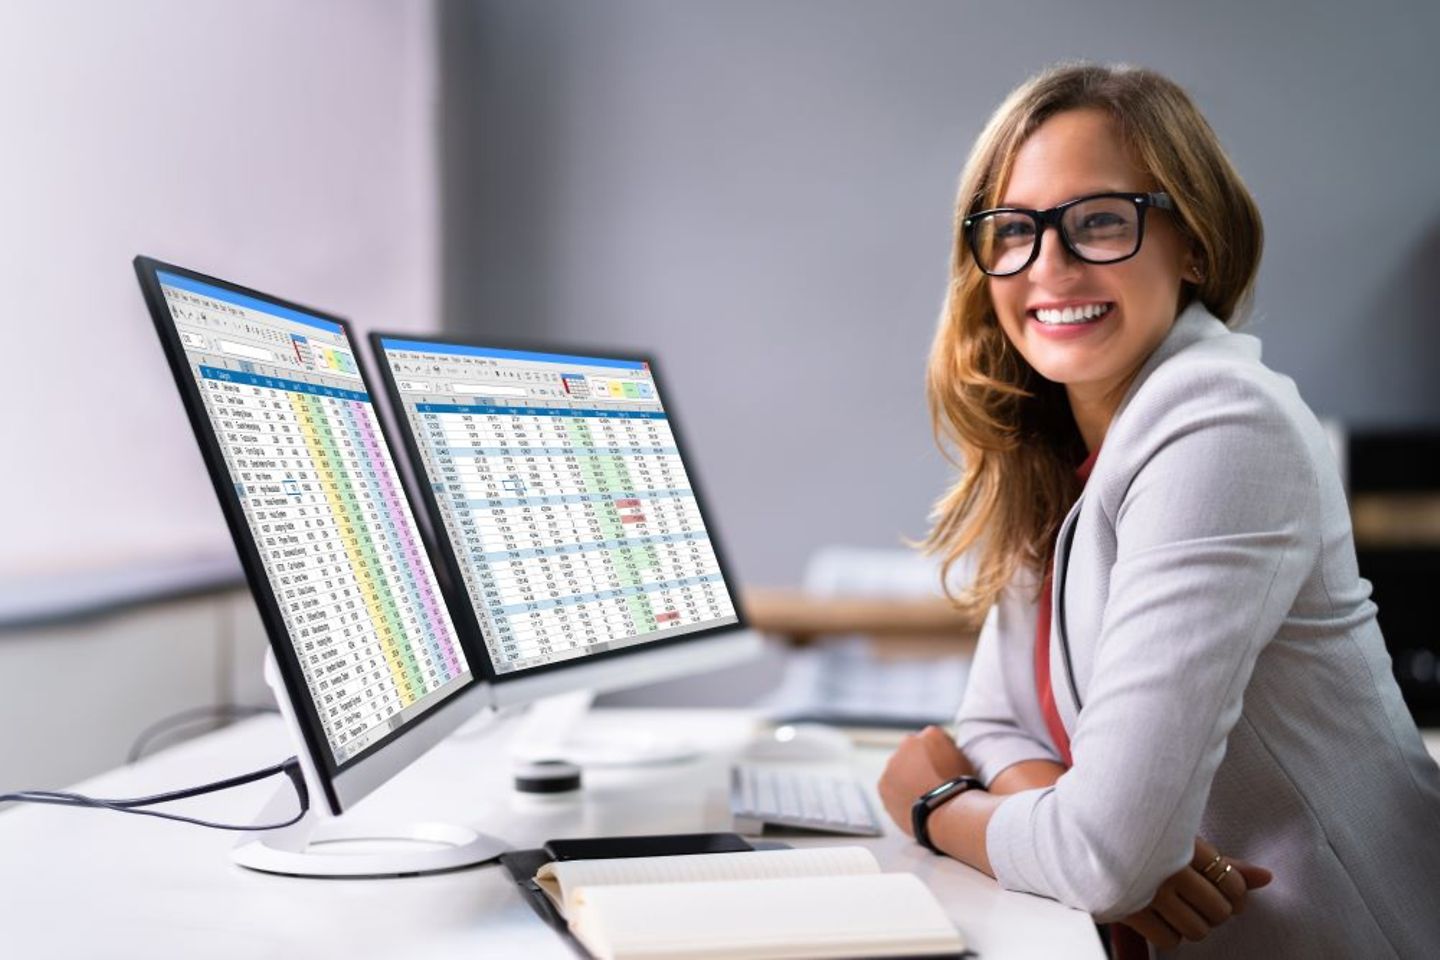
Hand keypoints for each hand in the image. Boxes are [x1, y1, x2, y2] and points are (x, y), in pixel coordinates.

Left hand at [877, 726, 975, 836]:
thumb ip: (948, 752)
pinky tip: (912, 804)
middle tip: (929, 782)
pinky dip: (897, 793)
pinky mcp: (882, 784)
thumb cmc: (962, 790)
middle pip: (910, 751)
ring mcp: (892, 763)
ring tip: (921, 797)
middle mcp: (908, 742)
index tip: (943, 769)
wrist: (949, 814)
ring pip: (897, 769)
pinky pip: (889, 787)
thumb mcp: (964, 761)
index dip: (938, 755)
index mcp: (932, 734)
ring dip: (905, 778)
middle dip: (917, 763)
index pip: (931, 740)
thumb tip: (942, 757)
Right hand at [1118, 836, 1272, 948]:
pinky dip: (1170, 933)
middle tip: (1202, 898)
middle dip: (1216, 909)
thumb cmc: (1142, 835)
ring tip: (1180, 906)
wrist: (1089, 834)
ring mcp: (1149, 891)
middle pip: (1219, 910)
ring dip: (1193, 923)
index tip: (1227, 891)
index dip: (1237, 894)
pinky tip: (1161, 915)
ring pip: (1197, 930)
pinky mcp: (1130, 910)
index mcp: (1184, 843)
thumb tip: (1267, 878)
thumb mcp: (1183, 839)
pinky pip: (1169, 940)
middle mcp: (1169, 868)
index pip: (1232, 882)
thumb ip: (1224, 861)